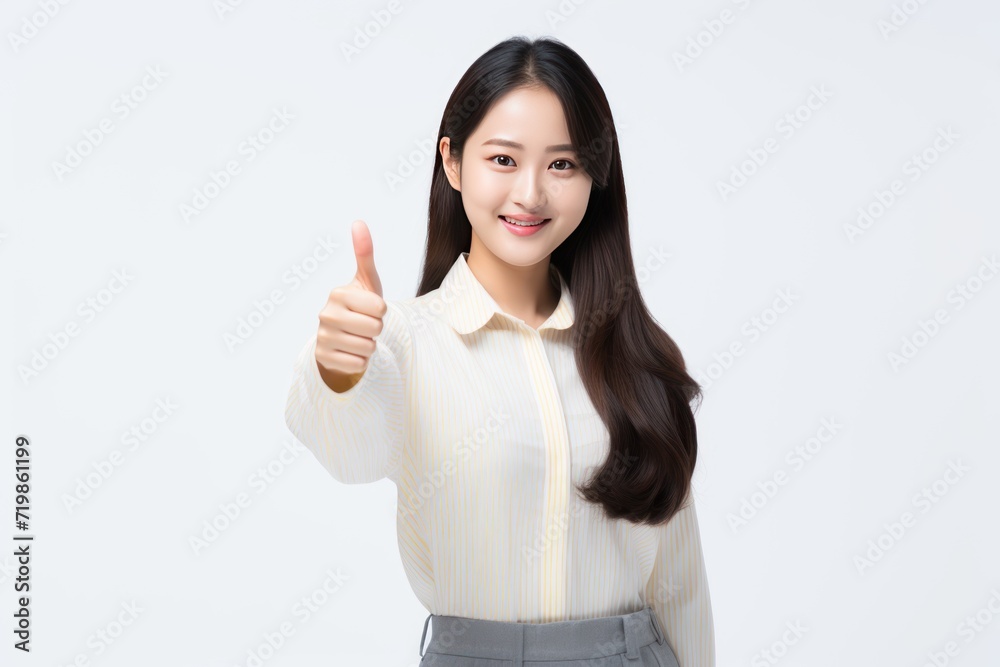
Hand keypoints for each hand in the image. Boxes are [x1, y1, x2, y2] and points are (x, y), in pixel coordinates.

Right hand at [314, 220, 386, 386]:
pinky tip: (351, 351)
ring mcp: (322, 337)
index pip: (380, 308)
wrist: (341, 335)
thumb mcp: (366, 280)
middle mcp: (325, 314)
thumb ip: (365, 253)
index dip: (381, 311)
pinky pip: (358, 364)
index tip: (370, 308)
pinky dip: (361, 361)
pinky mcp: (324, 358)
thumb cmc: (359, 305)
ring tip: (358, 337)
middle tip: (365, 324)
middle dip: (377, 329)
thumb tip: (359, 222)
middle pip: (376, 328)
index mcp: (338, 293)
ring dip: (369, 345)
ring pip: (368, 348)